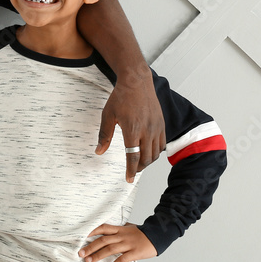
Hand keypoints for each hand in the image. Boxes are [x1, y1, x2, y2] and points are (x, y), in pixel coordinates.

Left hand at [78, 223, 156, 261]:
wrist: (158, 234)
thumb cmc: (142, 233)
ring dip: (98, 255)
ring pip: (110, 249)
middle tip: (80, 253)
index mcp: (120, 229)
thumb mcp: (129, 228)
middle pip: (103, 240)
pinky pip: (122, 259)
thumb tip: (108, 231)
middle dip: (91, 247)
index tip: (81, 237)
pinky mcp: (135, 252)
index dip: (91, 231)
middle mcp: (122, 235)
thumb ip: (118, 230)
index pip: (103, 228)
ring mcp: (128, 244)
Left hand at [96, 67, 165, 182]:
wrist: (137, 82)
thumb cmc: (121, 97)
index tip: (129, 179)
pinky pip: (162, 144)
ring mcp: (156, 127)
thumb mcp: (108, 115)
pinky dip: (155, 152)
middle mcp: (147, 130)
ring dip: (147, 162)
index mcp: (132, 130)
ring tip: (139, 163)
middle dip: (139, 168)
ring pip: (155, 153)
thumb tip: (99, 151)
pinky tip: (148, 152)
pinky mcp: (162, 124)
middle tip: (132, 171)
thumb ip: (104, 135)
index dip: (131, 170)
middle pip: (146, 158)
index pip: (133, 157)